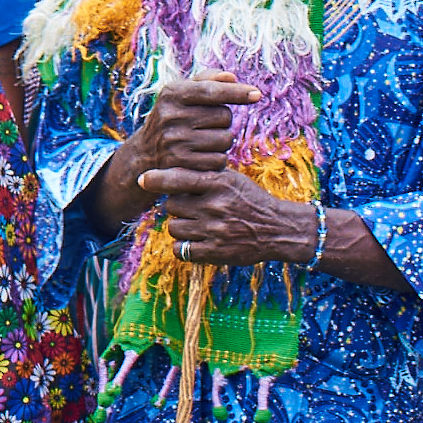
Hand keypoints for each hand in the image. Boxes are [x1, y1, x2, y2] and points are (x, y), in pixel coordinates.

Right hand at [88, 72, 261, 232]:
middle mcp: (170, 116)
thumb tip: (231, 77)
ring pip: (225, 140)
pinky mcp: (180, 164)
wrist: (143, 154)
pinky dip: (216, 160)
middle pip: (224, 116)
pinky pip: (219, 160)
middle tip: (204, 125)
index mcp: (171, 94)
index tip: (257, 94)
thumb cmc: (172, 118)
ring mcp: (174, 141)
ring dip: (221, 142)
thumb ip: (206, 81)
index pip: (210, 91)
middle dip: (222, 121)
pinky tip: (200, 157)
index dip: (236, 92)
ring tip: (201, 141)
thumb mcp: (180, 95)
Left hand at [141, 167, 315, 268]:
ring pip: (173, 227)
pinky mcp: (216, 252)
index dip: (156, 179)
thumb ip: (201, 174)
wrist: (280, 228)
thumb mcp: (230, 179)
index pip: (177, 179)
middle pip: (171, 205)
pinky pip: (180, 249)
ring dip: (180, 226)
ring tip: (196, 223)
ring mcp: (215, 231)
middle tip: (193, 208)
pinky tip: (194, 240)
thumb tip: (164, 170)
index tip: (143, 180)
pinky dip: (183, 246)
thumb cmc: (250, 199)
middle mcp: (215, 206)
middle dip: (178, 206)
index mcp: (218, 184)